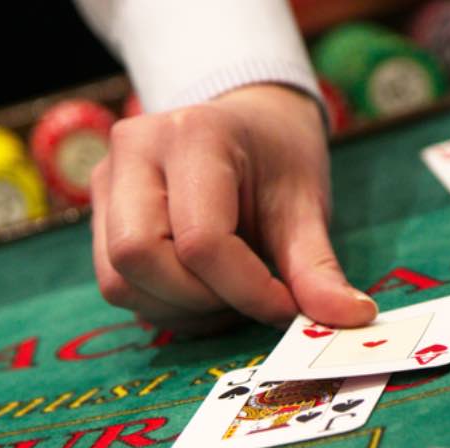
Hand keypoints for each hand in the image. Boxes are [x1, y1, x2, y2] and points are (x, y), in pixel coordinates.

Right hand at [90, 84, 376, 332]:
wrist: (249, 128)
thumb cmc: (278, 162)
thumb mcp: (306, 207)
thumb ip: (318, 268)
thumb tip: (350, 318)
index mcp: (193, 135)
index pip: (202, 240)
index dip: (248, 291)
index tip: (287, 307)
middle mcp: (134, 151)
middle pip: (139, 258)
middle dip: (201, 301)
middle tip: (250, 300)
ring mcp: (107, 181)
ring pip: (119, 282)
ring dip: (180, 311)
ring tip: (229, 295)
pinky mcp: (99, 214)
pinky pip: (117, 285)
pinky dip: (163, 306)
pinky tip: (203, 291)